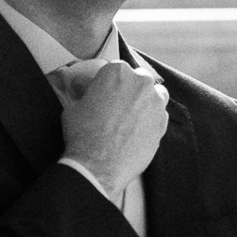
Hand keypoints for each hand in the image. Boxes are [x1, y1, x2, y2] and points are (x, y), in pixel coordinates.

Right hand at [60, 60, 168, 201]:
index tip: (107, 92)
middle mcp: (140, 82)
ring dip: (146, 102)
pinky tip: (137, 133)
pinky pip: (159, 116)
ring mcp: (155, 102)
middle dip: (132, 90)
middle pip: (140, 79)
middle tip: (119, 106)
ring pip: (155, 95)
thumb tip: (82, 87)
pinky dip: (151, 121)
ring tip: (132, 119)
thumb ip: (84, 92)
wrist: (98, 166)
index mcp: (117, 71)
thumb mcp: (74, 106)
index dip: (111, 82)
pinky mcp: (163, 123)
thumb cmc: (83, 135)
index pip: (117, 69)